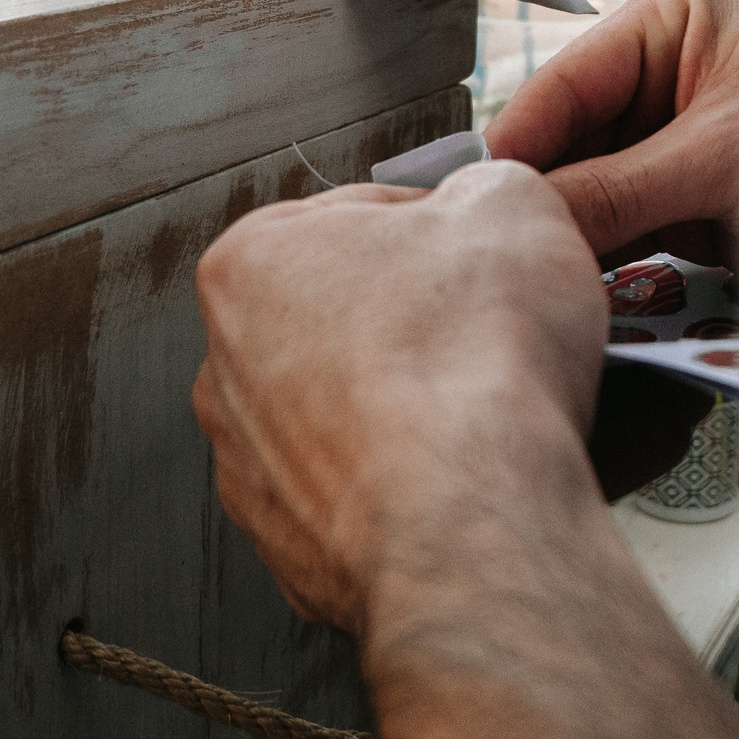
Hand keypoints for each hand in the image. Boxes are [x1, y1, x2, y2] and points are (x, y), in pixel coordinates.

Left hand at [191, 161, 607, 631]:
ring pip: (347, 416)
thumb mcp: (512, 205)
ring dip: (409, 410)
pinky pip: (362, 500)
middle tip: (489, 333)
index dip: (441, 231)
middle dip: (414, 324)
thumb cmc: (472, 367)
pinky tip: (462, 479)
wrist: (471, 523)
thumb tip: (488, 206)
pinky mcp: (293, 550)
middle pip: (342, 320)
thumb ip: (485, 188)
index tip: (481, 257)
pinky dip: (409, 491)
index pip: (358, 219)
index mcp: (251, 262)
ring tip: (484, 415)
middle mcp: (226, 368)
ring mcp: (252, 470)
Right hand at [488, 0, 738, 258]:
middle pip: (569, 135)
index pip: (569, 78)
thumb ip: (617, 189)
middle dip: (536, 186)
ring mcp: (668, 139)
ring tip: (516, 260)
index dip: (518, 136)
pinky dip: (590, 250)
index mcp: (673, 21)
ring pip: (585, 185)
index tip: (472, 185)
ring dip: (559, 224)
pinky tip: (559, 277)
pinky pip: (615, 223)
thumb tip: (526, 212)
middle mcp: (664, 73)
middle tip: (489, 232)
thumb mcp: (721, 159)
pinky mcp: (678, 198)